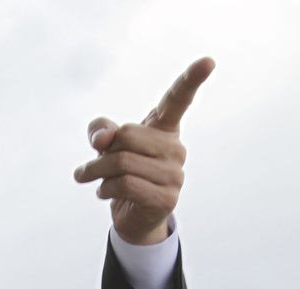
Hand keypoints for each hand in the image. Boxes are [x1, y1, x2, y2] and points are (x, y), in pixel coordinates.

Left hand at [73, 57, 214, 244]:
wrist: (131, 217)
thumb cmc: (121, 173)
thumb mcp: (105, 145)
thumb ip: (100, 130)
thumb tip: (103, 138)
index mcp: (165, 128)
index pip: (178, 99)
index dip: (192, 79)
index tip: (209, 61)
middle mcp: (176, 148)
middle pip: (127, 136)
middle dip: (101, 151)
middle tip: (90, 165)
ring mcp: (175, 175)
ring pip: (123, 162)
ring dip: (97, 172)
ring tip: (92, 179)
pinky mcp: (167, 199)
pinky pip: (126, 184)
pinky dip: (105, 188)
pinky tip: (103, 192)